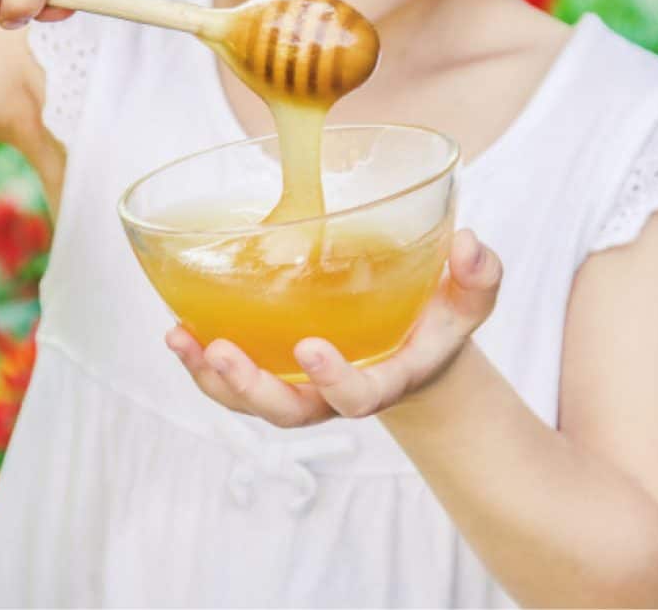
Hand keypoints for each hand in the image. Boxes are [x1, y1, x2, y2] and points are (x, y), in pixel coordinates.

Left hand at [165, 229, 503, 427]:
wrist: (412, 343)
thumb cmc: (436, 319)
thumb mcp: (468, 298)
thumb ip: (478, 276)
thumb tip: (469, 245)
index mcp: (386, 379)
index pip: (361, 395)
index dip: (335, 380)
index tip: (309, 347)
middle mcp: (336, 393)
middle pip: (289, 412)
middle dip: (252, 388)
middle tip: (222, 351)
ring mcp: (300, 388)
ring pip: (250, 401)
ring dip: (211, 377)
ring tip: (180, 339)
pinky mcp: (275, 372)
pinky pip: (233, 382)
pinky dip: (201, 363)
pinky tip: (179, 332)